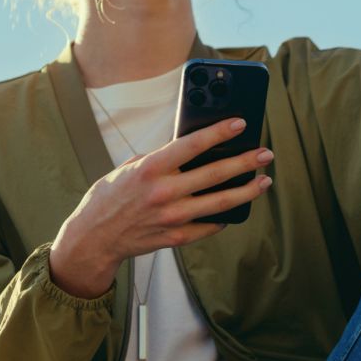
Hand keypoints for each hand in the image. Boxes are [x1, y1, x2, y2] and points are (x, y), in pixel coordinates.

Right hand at [50, 118, 273, 296]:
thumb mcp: (129, 168)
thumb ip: (160, 159)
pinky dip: (224, 217)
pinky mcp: (176, 237)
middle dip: (245, 162)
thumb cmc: (110, 197)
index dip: (219, 132)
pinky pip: (209, 226)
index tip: (241, 124)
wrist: (94, 236)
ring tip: (264, 181)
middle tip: (266, 154)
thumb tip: (193, 149)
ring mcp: (172, 217)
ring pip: (220, 203)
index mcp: (150, 169)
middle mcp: (164, 192)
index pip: (192, 145)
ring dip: (247, 191)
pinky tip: (237, 209)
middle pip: (215, 174)